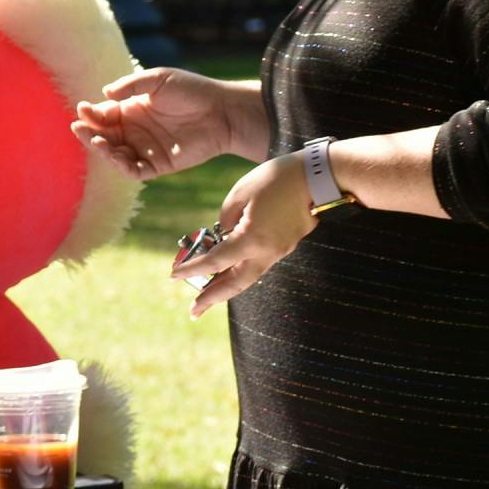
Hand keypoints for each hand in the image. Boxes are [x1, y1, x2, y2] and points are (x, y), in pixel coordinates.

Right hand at [71, 67, 236, 178]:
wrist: (222, 111)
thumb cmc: (191, 90)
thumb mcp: (158, 80)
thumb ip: (130, 86)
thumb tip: (105, 93)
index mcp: (132, 109)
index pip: (103, 114)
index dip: (90, 114)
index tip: (82, 109)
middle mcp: (135, 130)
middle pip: (104, 136)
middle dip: (89, 133)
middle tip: (79, 128)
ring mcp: (145, 148)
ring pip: (115, 155)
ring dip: (102, 150)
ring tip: (97, 141)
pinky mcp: (158, 164)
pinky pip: (134, 171)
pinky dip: (121, 167)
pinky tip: (115, 156)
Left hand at [173, 153, 314, 318]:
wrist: (315, 176)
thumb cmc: (274, 179)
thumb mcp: (239, 194)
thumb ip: (225, 219)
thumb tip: (223, 236)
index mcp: (252, 239)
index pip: (215, 261)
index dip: (192, 269)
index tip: (173, 276)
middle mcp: (267, 252)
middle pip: (235, 284)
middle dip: (212, 299)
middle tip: (193, 312)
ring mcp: (280, 251)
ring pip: (249, 277)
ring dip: (227, 287)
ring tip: (208, 295)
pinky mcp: (287, 245)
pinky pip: (260, 263)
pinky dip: (241, 270)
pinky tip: (230, 270)